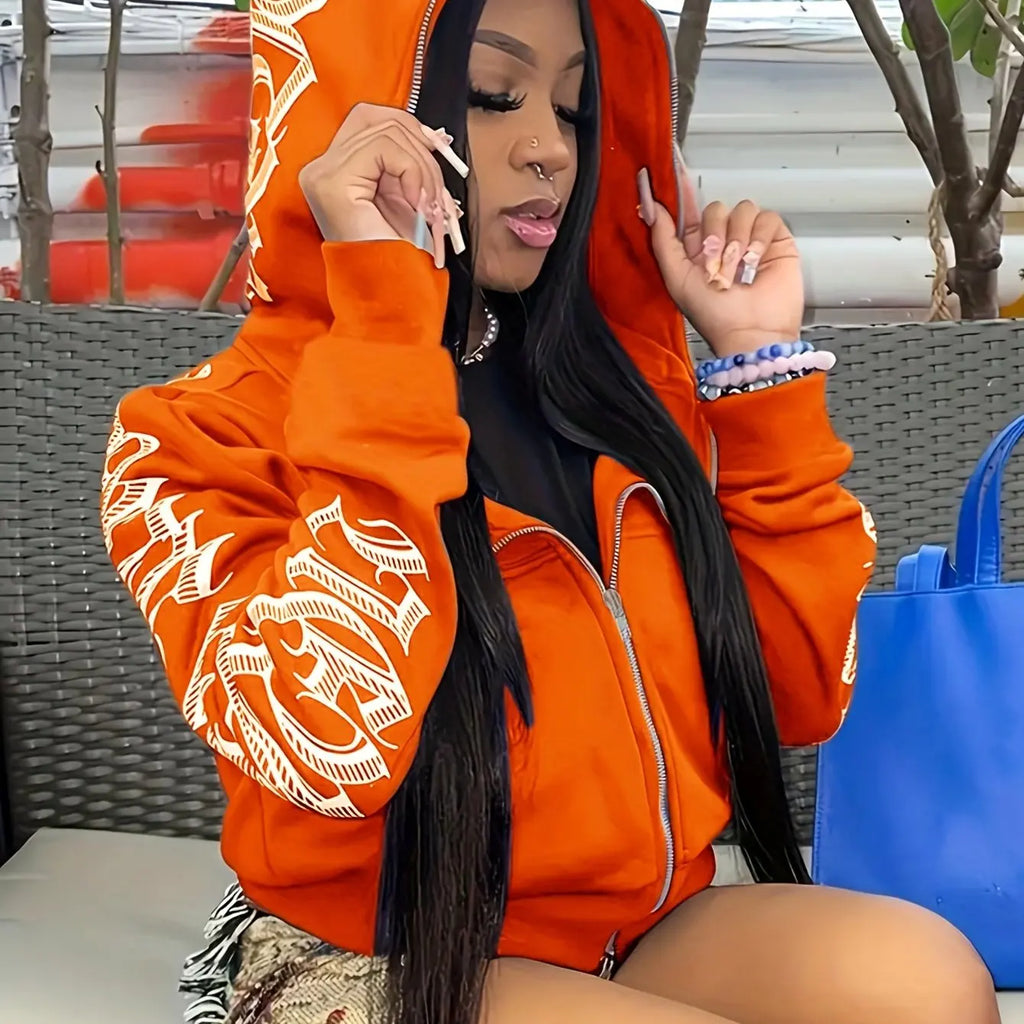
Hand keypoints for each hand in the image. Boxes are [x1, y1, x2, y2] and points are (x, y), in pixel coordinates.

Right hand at [298, 103, 464, 268]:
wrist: (391, 295)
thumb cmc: (399, 254)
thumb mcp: (405, 196)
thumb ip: (406, 161)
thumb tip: (430, 133)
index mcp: (334, 171)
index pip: (368, 118)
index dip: (408, 127)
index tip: (436, 154)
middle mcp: (320, 168)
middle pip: (376, 118)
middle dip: (420, 148)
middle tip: (435, 189)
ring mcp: (322, 174)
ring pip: (386, 131)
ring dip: (422, 167)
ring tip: (428, 204)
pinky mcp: (332, 182)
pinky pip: (384, 148)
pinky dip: (412, 171)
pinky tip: (414, 203)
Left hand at [638, 164, 803, 356]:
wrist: (751, 333)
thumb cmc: (713, 316)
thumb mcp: (676, 277)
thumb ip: (662, 239)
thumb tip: (649, 206)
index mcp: (696, 248)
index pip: (689, 211)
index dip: (681, 191)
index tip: (672, 166)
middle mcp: (723, 241)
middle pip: (715, 208)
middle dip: (714, 238)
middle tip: (715, 267)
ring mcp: (749, 239)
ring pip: (741, 210)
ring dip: (736, 243)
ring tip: (736, 273)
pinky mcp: (774, 240)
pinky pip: (766, 219)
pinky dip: (758, 241)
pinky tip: (754, 263)